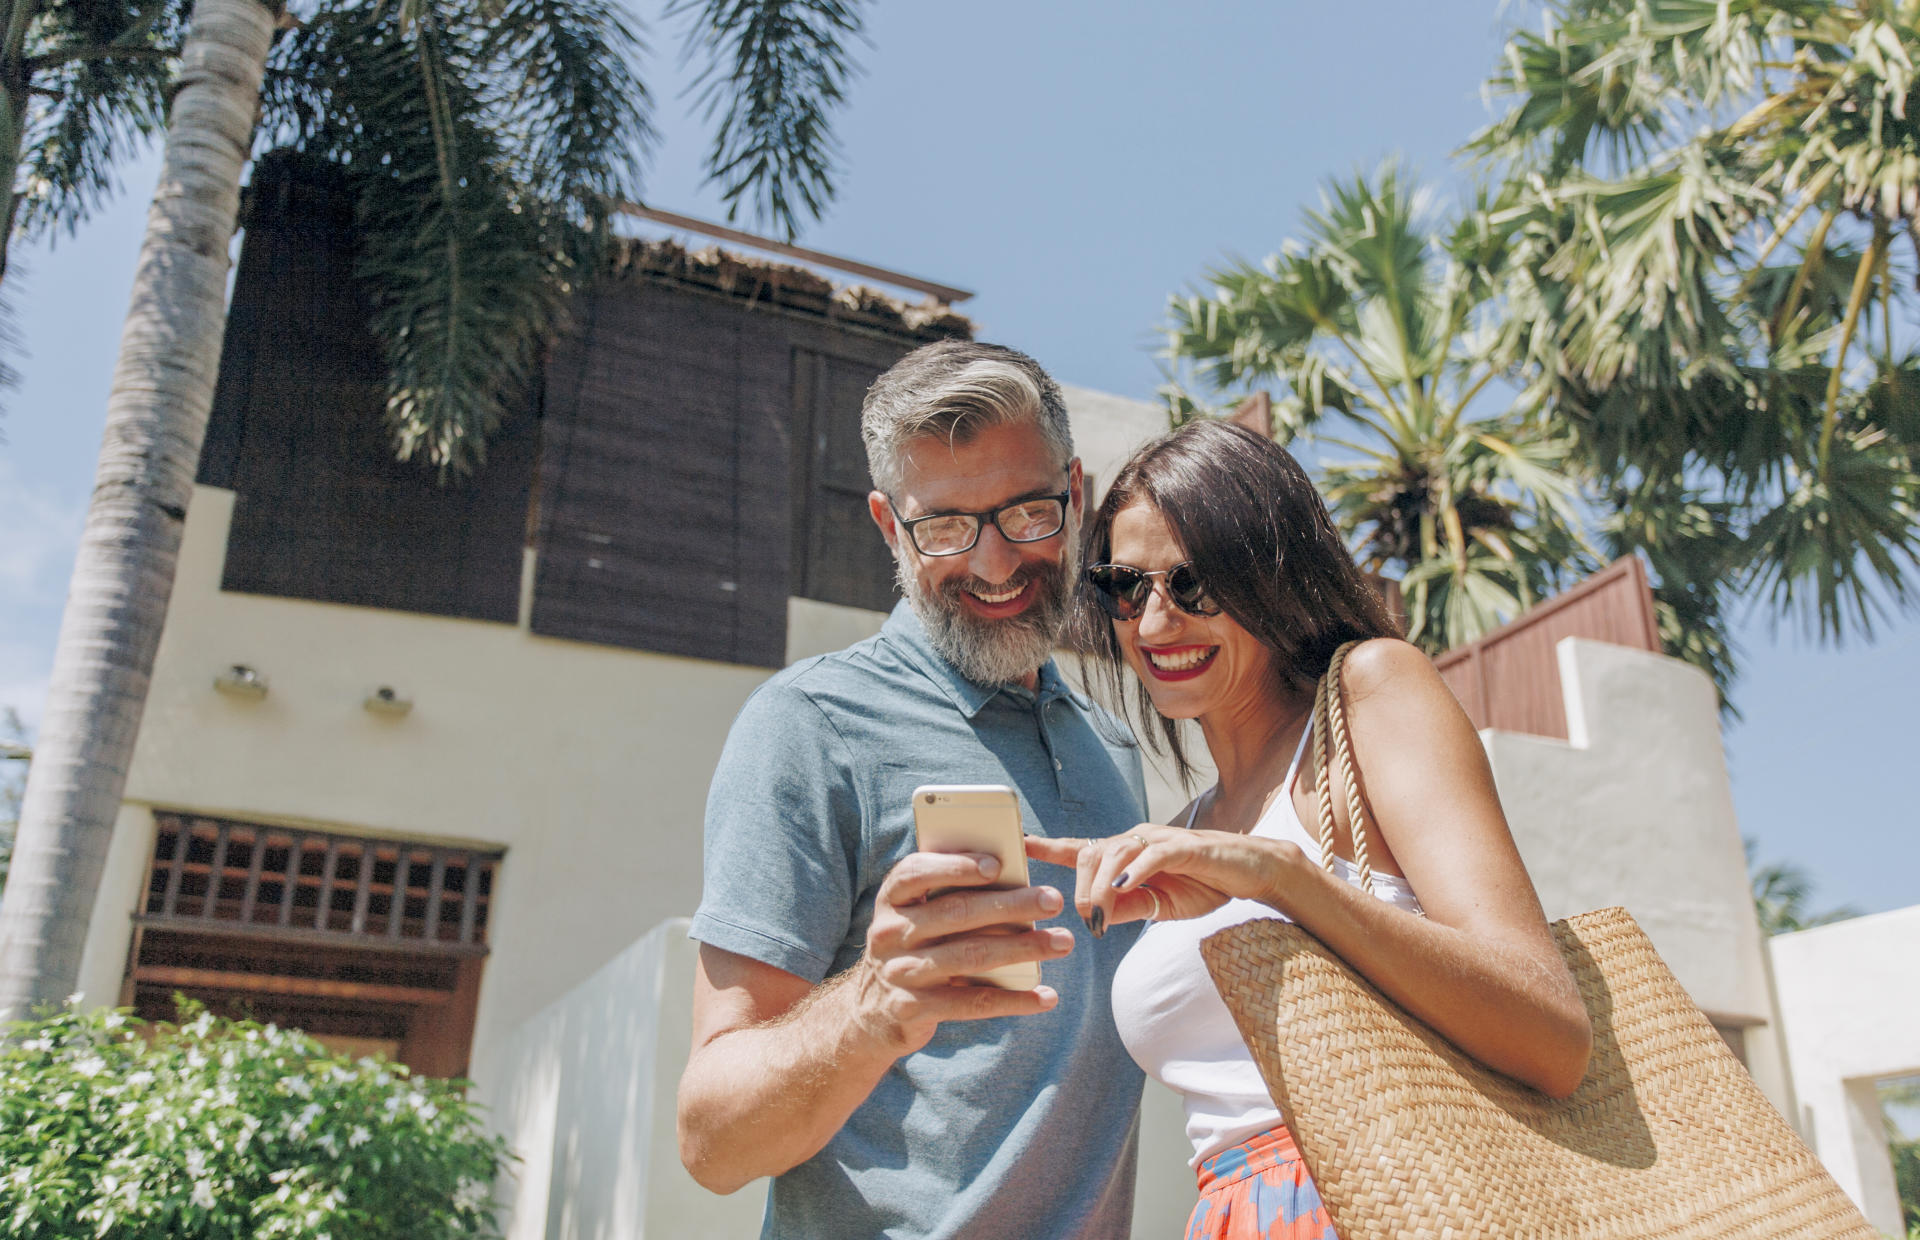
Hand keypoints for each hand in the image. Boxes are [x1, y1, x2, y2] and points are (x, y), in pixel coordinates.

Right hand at [852, 851, 1075, 1054]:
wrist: (871, 1011)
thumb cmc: (913, 947)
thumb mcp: (916, 917)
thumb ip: (949, 896)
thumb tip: (1015, 881)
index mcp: (891, 899)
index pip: (916, 872)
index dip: (956, 866)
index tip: (998, 864)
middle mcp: (890, 933)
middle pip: (956, 913)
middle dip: (1011, 904)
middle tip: (1054, 900)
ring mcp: (900, 973)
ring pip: (971, 956)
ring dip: (1023, 948)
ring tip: (1062, 943)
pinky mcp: (915, 1009)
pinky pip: (972, 1002)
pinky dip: (1014, 1000)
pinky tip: (1045, 997)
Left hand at [1026, 828, 1301, 935]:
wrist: (1250, 873)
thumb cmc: (1203, 885)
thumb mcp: (1158, 906)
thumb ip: (1127, 909)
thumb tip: (1094, 917)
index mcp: (1126, 854)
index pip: (1080, 848)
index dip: (1047, 847)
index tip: (1017, 846)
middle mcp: (1137, 840)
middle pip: (1091, 853)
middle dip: (1079, 887)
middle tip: (1086, 920)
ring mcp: (1160, 840)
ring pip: (1116, 853)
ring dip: (1101, 887)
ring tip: (1097, 914)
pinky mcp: (1185, 846)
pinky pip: (1152, 855)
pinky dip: (1134, 871)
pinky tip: (1122, 887)